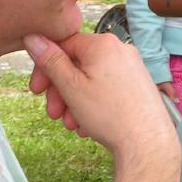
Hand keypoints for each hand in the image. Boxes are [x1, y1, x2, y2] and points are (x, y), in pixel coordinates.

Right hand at [25, 32, 179, 161]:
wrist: (148, 143)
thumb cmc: (111, 115)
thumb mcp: (71, 87)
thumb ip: (51, 61)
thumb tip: (33, 37)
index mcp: (103, 44)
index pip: (63, 45)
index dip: (45, 68)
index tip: (37, 90)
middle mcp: (120, 50)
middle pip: (78, 65)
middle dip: (61, 91)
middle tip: (54, 113)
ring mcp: (132, 68)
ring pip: (91, 80)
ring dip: (75, 102)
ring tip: (72, 124)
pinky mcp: (138, 85)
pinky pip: (107, 89)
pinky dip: (93, 104)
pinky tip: (88, 125)